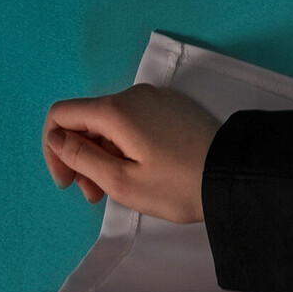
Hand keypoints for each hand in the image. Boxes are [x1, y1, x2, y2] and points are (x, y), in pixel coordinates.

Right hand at [42, 84, 217, 223]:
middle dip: (82, 157)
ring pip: (113, 125)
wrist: (238, 180)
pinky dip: (127, 147)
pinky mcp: (175, 111)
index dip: (54, 148)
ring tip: (116, 190)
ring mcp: (158, 101)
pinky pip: (136, 124)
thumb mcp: (122, 181)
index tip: (68, 181)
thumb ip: (80, 157)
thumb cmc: (181, 186)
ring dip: (104, 155)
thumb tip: (55, 138)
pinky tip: (140, 173)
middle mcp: (135, 96)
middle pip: (88, 121)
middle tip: (94, 195)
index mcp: (116, 110)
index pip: (62, 115)